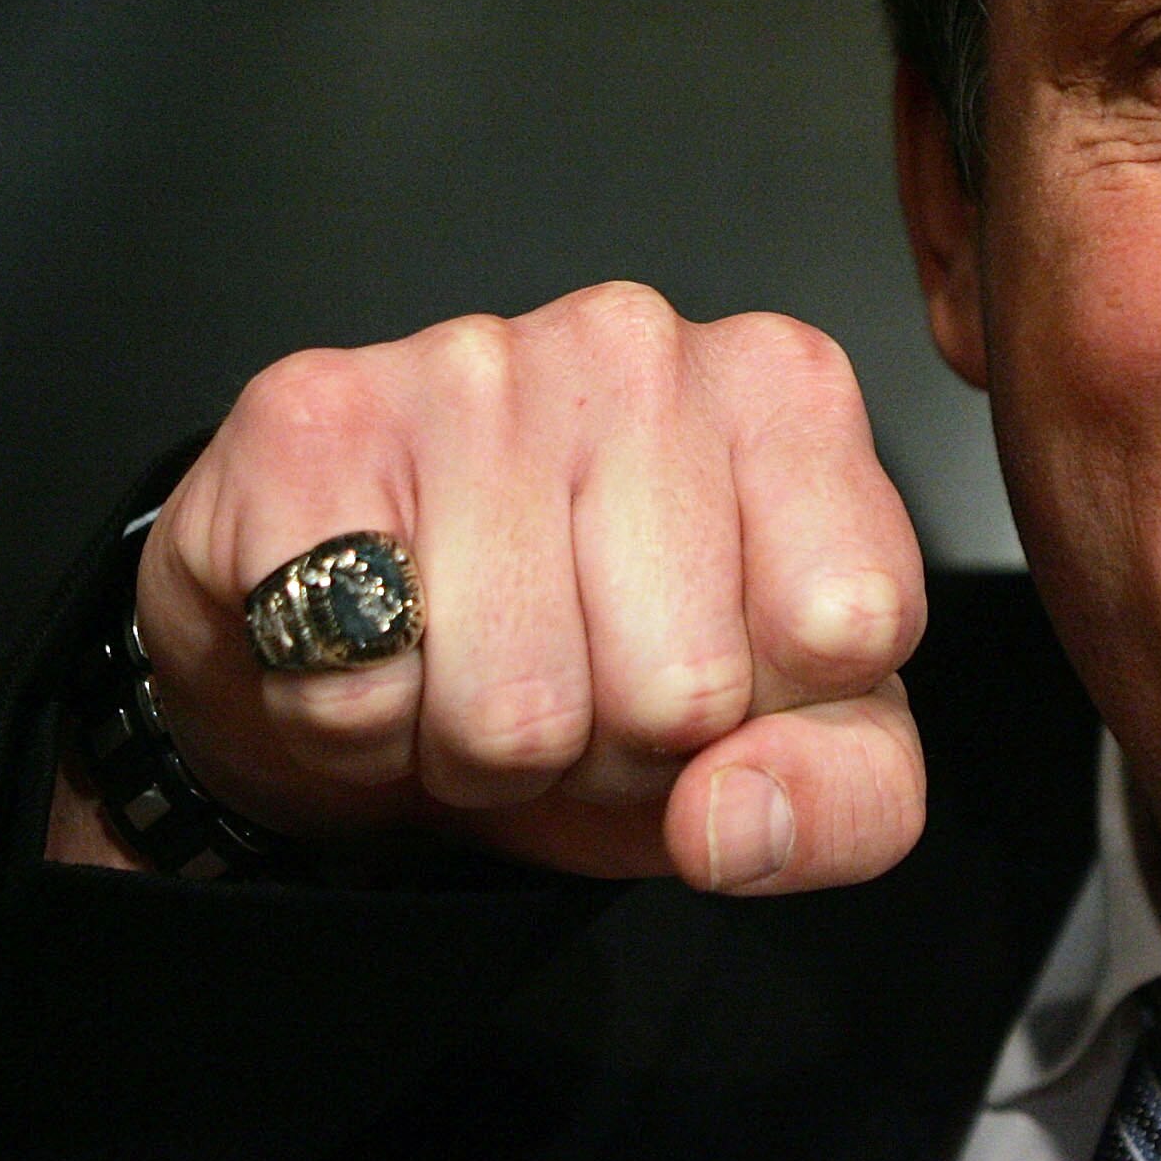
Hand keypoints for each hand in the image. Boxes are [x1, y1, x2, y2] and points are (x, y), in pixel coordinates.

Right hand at [65, 286, 928, 893]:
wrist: (367, 644)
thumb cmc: (598, 663)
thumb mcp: (779, 748)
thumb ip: (846, 799)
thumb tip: (737, 815)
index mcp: (788, 395)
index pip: (847, 627)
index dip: (768, 710)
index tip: (717, 673)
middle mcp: (642, 345)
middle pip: (678, 689)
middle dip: (618, 744)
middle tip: (575, 679)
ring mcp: (472, 366)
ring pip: (512, 710)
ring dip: (482, 750)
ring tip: (474, 664)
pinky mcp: (314, 422)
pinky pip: (355, 689)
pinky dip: (357, 725)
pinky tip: (377, 643)